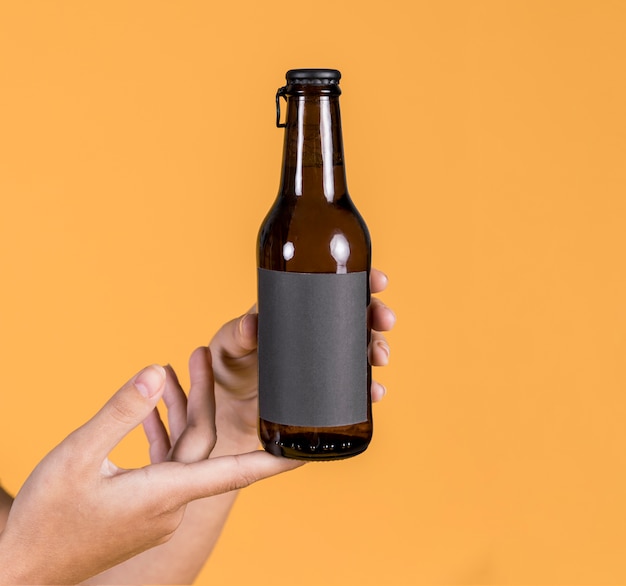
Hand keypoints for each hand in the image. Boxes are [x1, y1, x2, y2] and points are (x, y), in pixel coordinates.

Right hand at [0, 364, 300, 584]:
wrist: (21, 569)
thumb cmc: (47, 518)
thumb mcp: (78, 456)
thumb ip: (121, 412)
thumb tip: (156, 375)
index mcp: (165, 493)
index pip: (236, 471)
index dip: (275, 460)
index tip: (306, 449)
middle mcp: (172, 504)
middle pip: (202, 442)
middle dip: (205, 397)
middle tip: (199, 354)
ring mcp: (159, 510)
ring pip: (184, 451)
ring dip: (182, 412)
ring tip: (173, 372)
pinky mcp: (145, 511)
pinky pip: (167, 465)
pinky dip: (164, 435)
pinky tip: (151, 412)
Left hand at [207, 268, 395, 451]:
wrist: (225, 410)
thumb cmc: (226, 366)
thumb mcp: (228, 344)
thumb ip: (237, 333)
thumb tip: (251, 324)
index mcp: (296, 310)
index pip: (334, 288)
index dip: (361, 281)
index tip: (378, 281)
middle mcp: (316, 334)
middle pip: (357, 317)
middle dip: (377, 316)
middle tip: (383, 322)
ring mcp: (322, 363)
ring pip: (362, 350)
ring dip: (378, 350)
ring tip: (379, 359)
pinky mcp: (324, 393)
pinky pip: (355, 388)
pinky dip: (369, 389)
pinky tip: (374, 393)